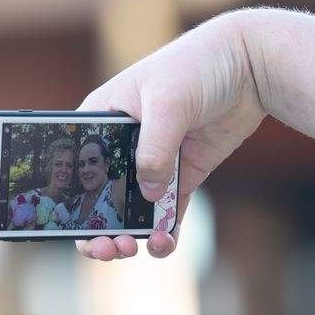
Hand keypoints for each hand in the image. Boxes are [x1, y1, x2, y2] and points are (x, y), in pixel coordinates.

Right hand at [75, 11, 265, 259]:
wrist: (247, 68)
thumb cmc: (196, 67)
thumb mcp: (166, 101)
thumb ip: (154, 148)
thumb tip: (148, 194)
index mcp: (104, 120)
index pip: (75, 161)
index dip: (67, 195)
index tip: (68, 224)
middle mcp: (125, 145)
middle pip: (100, 194)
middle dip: (98, 226)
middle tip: (109, 246)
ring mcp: (156, 162)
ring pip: (135, 209)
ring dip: (132, 234)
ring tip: (137, 247)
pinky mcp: (183, 174)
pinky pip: (169, 210)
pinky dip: (166, 231)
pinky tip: (166, 243)